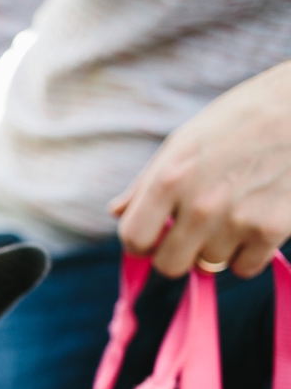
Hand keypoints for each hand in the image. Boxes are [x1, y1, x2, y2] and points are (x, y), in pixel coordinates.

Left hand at [109, 60, 290, 278]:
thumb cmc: (240, 120)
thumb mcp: (184, 141)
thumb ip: (146, 183)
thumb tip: (116, 212)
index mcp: (170, 179)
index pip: (133, 239)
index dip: (140, 244)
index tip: (152, 238)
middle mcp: (200, 205)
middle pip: (169, 265)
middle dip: (175, 254)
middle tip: (190, 234)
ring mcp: (237, 220)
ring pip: (209, 265)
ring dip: (216, 248)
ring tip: (232, 213)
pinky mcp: (272, 230)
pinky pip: (245, 268)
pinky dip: (247, 255)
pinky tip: (253, 225)